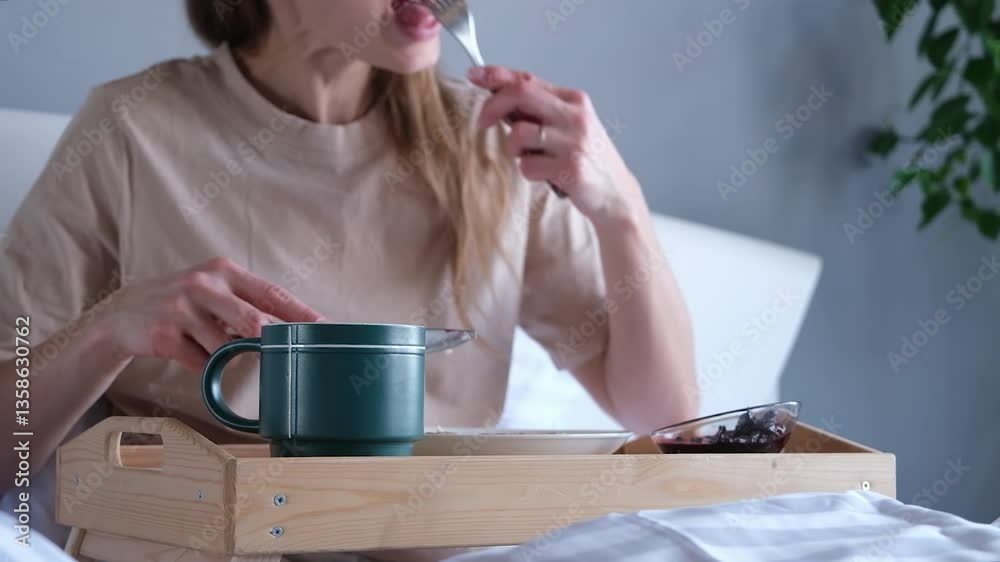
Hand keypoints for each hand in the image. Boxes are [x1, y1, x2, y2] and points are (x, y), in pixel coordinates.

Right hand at [95, 257, 322, 370]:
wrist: (123, 314)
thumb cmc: (182, 304)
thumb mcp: (215, 293)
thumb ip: (248, 304)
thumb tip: (292, 328)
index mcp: (224, 271)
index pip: (271, 293)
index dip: (300, 313)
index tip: (323, 327)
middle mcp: (205, 284)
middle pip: (253, 320)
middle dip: (271, 341)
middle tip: (284, 353)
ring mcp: (183, 308)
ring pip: (226, 348)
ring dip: (225, 356)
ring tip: (208, 344)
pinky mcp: (166, 333)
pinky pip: (201, 362)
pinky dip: (203, 365)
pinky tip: (189, 353)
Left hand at [468, 65, 639, 225]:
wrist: (615, 194)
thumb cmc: (587, 159)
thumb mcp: (569, 125)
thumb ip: (540, 110)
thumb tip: (500, 98)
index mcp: (574, 100)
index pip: (528, 79)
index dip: (496, 75)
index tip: (475, 75)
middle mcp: (575, 116)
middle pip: (520, 94)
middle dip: (493, 106)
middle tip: (483, 122)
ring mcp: (573, 142)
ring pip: (518, 133)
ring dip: (515, 149)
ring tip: (533, 158)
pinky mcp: (570, 168)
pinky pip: (527, 165)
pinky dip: (529, 172)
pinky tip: (546, 175)